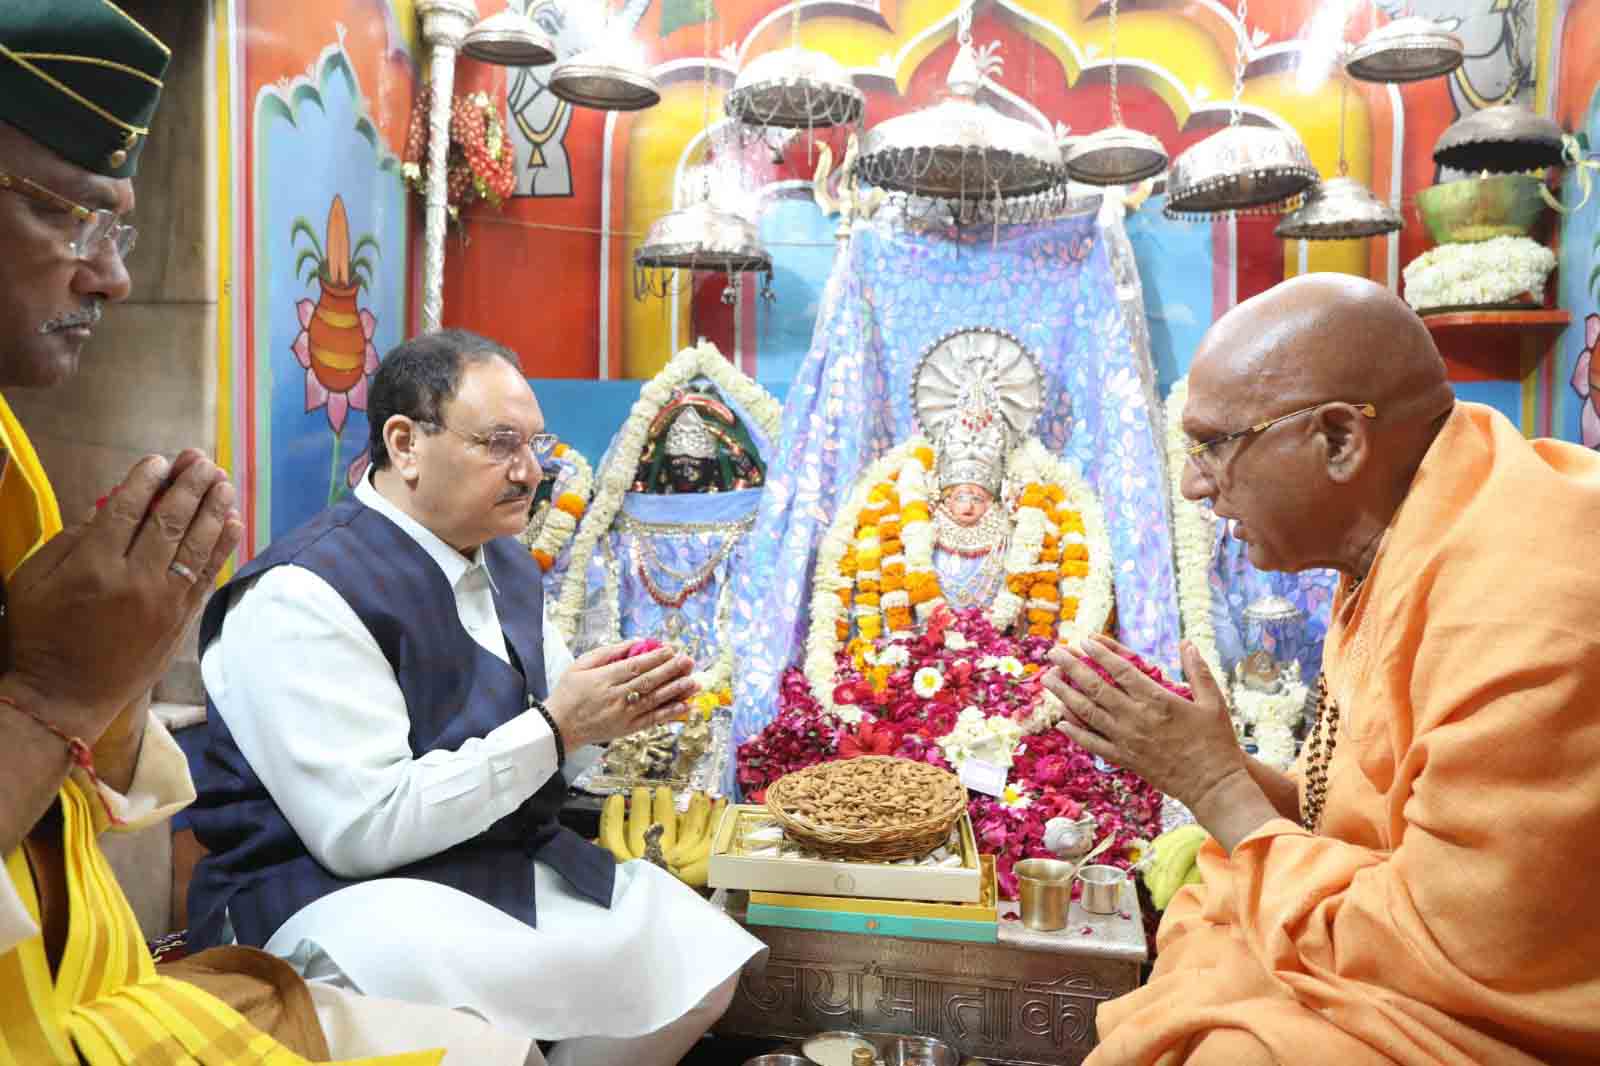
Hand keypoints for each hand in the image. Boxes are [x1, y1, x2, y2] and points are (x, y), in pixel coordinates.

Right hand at [5, 450, 241, 741]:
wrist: (62, 698)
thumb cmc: (38, 636)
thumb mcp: (32, 582)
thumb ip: (69, 541)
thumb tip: (109, 509)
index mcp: (93, 566)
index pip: (127, 510)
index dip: (146, 480)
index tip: (160, 460)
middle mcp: (135, 580)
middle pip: (170, 520)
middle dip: (189, 485)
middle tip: (203, 461)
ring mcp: (164, 602)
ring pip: (197, 544)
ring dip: (214, 508)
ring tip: (223, 482)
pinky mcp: (180, 620)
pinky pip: (206, 574)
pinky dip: (221, 546)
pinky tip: (232, 523)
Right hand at [543, 640, 697, 750]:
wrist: (559, 727)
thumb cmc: (569, 692)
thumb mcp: (581, 665)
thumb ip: (608, 652)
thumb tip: (635, 642)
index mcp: (603, 679)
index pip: (635, 667)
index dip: (655, 658)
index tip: (671, 649)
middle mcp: (616, 698)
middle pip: (648, 682)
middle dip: (671, 670)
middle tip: (689, 661)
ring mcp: (623, 715)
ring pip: (654, 701)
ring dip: (676, 691)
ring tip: (694, 682)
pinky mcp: (628, 729)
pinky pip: (653, 720)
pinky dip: (670, 714)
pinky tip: (685, 706)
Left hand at [1043, 636, 1243, 810]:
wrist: (1213, 785)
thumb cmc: (1216, 742)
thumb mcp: (1214, 702)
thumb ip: (1198, 671)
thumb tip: (1187, 643)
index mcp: (1158, 700)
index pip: (1121, 670)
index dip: (1101, 653)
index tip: (1084, 640)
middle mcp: (1136, 718)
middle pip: (1096, 687)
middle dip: (1072, 667)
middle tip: (1054, 653)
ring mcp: (1127, 740)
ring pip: (1087, 713)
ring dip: (1064, 694)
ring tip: (1048, 679)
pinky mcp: (1124, 760)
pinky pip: (1093, 743)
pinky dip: (1075, 732)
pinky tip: (1060, 721)